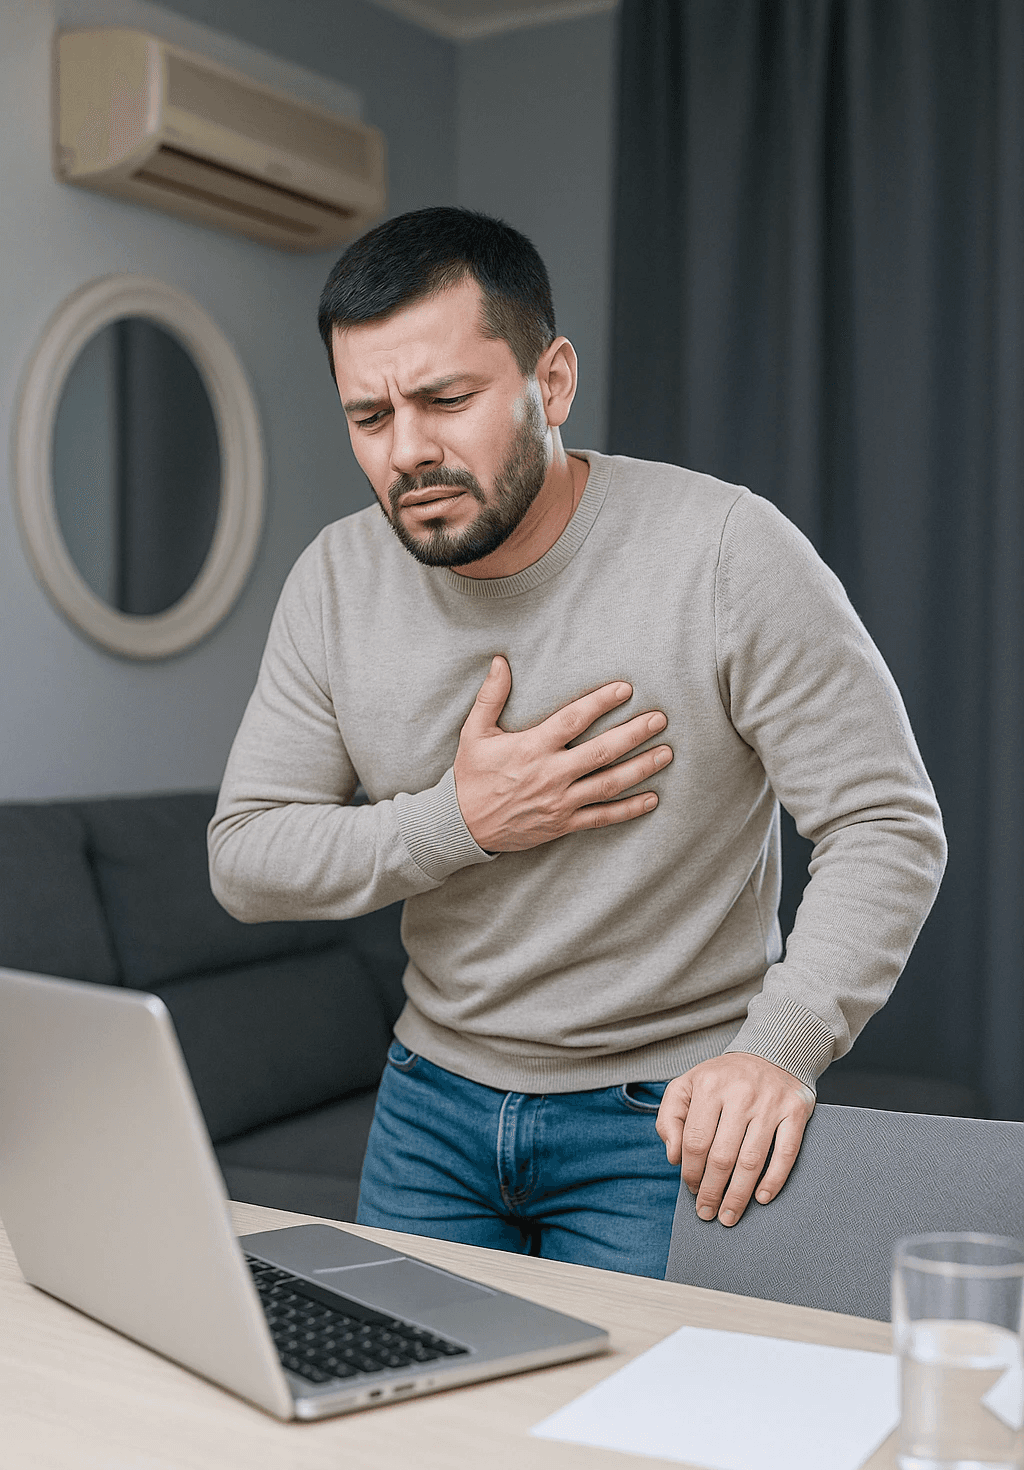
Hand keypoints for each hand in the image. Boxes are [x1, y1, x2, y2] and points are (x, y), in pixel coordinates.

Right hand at [453, 655, 671, 852]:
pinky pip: (602, 817)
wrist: (462, 825)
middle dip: (634, 734)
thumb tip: (501, 661)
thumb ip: (491, 696)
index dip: (601, 703)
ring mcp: (560, 802)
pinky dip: (629, 810)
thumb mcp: (474, 733)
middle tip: (660, 719)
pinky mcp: (563, 824)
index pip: (573, 720)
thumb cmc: (471, 775)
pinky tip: (652, 799)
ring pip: (609, 784)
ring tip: (667, 753)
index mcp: (531, 747)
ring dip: (641, 768)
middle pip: (601, 752)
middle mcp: (550, 774)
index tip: (625, 689)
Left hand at [656, 1053, 814, 1226]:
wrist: (772, 1052)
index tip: (690, 1188)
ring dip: (739, 1195)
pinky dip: (774, 1180)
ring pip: (752, 1160)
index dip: (691, 1171)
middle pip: (722, 1156)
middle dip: (712, 1191)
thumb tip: (673, 1157)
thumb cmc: (723, 1078)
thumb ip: (670, 1117)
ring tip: (729, 1215)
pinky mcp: (796, 1111)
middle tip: (707, 1212)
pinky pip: (786, 1153)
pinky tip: (762, 1198)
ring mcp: (770, 1103)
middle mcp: (741, 1094)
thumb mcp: (687, 1085)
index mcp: (710, 1086)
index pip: (696, 1141)